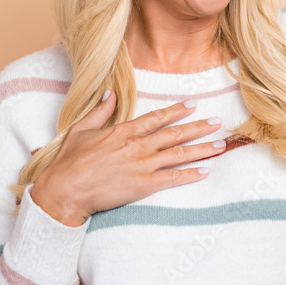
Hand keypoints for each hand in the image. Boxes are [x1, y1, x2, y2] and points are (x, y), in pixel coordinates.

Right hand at [30, 93, 226, 226]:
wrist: (65, 190)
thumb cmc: (69, 162)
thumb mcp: (81, 129)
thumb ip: (100, 112)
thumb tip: (111, 94)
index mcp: (123, 131)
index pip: (156, 118)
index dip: (176, 111)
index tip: (192, 104)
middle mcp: (137, 145)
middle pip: (174, 134)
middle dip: (198, 127)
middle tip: (217, 123)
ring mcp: (142, 165)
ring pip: (179, 154)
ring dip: (201, 149)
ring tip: (220, 146)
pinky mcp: (143, 185)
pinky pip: (173, 178)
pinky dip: (190, 175)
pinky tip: (205, 172)